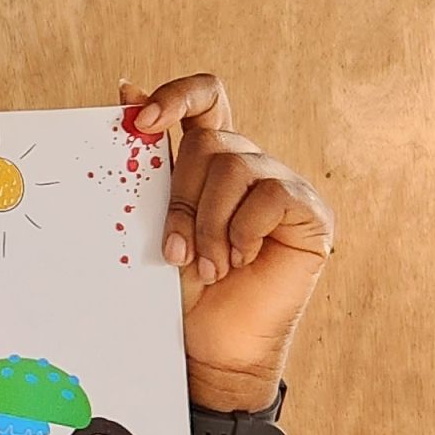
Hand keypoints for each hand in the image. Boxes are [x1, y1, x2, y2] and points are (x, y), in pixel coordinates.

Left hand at [123, 73, 334, 407]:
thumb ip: (148, 161)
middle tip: (177, 251)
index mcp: (212, 160)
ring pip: (235, 167)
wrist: (211, 346)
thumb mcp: (154, 219)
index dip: (176, 96)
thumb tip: (126, 88)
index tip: (141, 122)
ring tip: (209, 267)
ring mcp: (282, 185)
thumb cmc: (182, 289)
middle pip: (211, 141)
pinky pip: (270, 195)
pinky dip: (243, 232)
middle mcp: (250, 165)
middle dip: (183, 198)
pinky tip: (242, 262)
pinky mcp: (309, 212)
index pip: (205, 97)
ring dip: (210, 224)